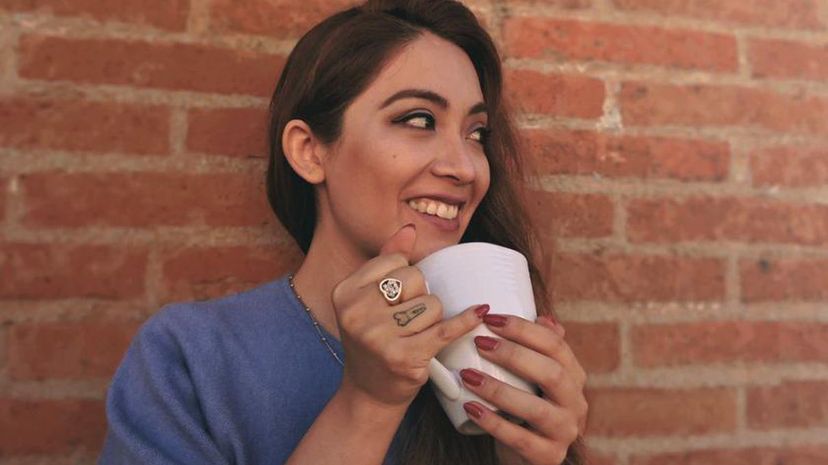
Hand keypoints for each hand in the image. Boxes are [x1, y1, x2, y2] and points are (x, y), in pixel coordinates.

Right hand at [331, 224, 487, 408]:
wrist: (369, 391)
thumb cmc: (373, 339)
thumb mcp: (368, 298)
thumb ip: (386, 260)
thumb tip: (410, 229)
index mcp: (344, 292)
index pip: (395, 260)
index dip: (404, 275)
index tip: (396, 297)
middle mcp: (356, 314)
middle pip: (415, 279)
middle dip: (420, 295)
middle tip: (405, 320)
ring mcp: (378, 338)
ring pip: (432, 304)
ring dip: (432, 317)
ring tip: (414, 334)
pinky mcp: (404, 358)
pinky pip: (445, 329)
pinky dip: (466, 321)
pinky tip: (480, 312)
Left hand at [459, 315, 587, 464]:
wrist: (528, 454)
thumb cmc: (527, 406)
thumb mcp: (537, 378)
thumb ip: (541, 349)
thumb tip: (544, 317)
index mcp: (573, 376)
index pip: (556, 345)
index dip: (523, 329)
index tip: (490, 318)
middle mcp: (576, 403)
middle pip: (552, 373)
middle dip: (513, 354)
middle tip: (479, 342)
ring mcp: (565, 431)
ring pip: (536, 409)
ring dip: (499, 389)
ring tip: (468, 376)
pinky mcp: (548, 456)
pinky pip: (520, 439)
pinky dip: (494, 423)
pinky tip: (471, 409)